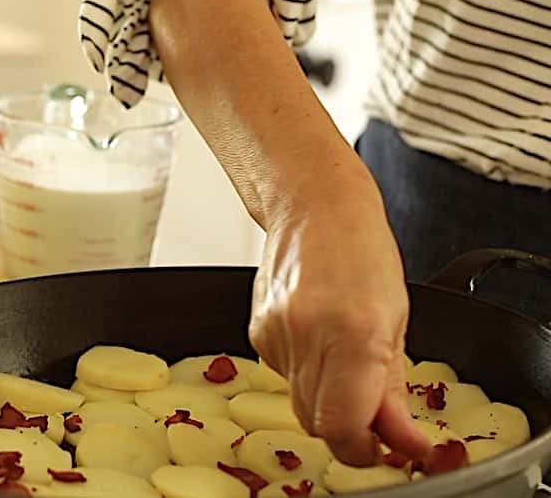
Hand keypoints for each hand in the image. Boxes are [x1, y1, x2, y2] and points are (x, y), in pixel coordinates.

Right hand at [249, 193, 430, 465]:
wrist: (313, 206)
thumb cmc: (362, 252)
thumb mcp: (396, 323)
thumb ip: (393, 391)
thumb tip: (400, 442)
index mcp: (354, 334)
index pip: (343, 427)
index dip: (364, 450)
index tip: (388, 448)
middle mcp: (308, 336)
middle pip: (318, 423)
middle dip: (349, 430)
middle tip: (376, 415)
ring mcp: (275, 334)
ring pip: (299, 402)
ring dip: (327, 399)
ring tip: (347, 359)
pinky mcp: (255, 332)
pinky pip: (282, 376)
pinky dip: (306, 372)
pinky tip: (319, 337)